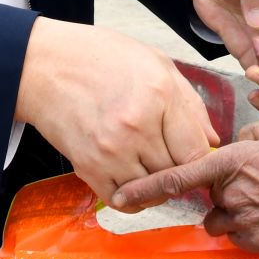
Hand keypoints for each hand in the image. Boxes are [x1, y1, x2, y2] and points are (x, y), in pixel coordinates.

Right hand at [14, 19, 217, 203]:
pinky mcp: (88, 168)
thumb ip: (189, 102)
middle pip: (176, 174)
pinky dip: (131, 197)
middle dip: (177, 169)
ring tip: (146, 164)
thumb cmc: (101, 57)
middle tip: (168, 158)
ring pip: (151, 190)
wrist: (45, 66)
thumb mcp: (155, 63)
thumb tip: (213, 140)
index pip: (197, 152)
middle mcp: (138, 127)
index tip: (192, 154)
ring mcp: (111, 151)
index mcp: (160, 95)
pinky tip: (129, 178)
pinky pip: (122, 201)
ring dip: (154, 184)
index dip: (200, 158)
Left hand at [109, 118, 258, 252]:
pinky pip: (241, 235)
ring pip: (221, 219)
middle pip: (209, 196)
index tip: (121, 198)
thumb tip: (234, 146)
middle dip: (223, 189)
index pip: (180, 177)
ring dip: (233, 210)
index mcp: (234, 161)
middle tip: (258, 178)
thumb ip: (247, 136)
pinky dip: (252, 226)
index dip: (146, 189)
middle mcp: (234, 194)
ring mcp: (246, 222)